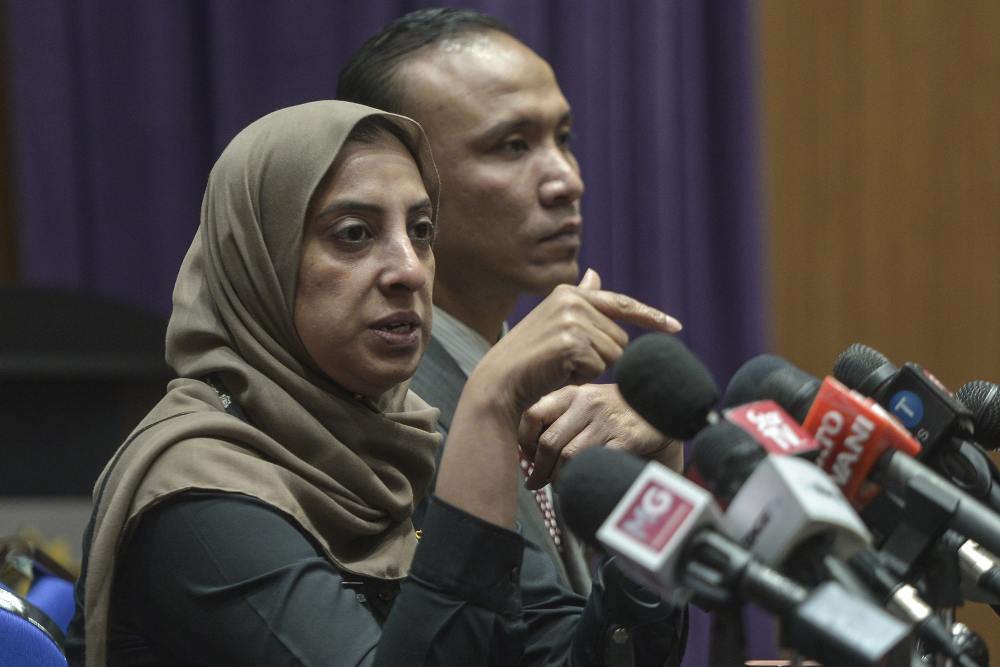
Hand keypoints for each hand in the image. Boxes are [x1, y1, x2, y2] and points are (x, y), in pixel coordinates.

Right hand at [471, 268, 681, 429]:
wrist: (500, 383)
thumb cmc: (531, 360)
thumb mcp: (558, 325)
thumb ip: (582, 301)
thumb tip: (596, 275)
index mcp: (570, 293)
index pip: (622, 303)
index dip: (651, 317)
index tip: (676, 327)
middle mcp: (572, 300)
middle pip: (620, 338)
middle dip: (601, 357)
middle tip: (566, 362)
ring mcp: (572, 319)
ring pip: (614, 355)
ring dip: (593, 368)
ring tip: (560, 367)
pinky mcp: (571, 342)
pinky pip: (600, 367)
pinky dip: (583, 377)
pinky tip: (558, 373)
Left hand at [518, 384, 683, 488]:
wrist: (662, 410)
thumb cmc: (616, 414)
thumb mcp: (586, 405)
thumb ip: (560, 420)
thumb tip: (528, 455)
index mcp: (573, 393)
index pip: (533, 414)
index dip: (525, 441)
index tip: (528, 457)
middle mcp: (588, 403)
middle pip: (549, 442)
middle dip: (540, 469)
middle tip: (538, 482)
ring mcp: (608, 420)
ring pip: (569, 457)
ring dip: (560, 478)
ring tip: (561, 485)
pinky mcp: (626, 438)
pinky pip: (596, 464)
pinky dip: (586, 478)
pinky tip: (585, 483)